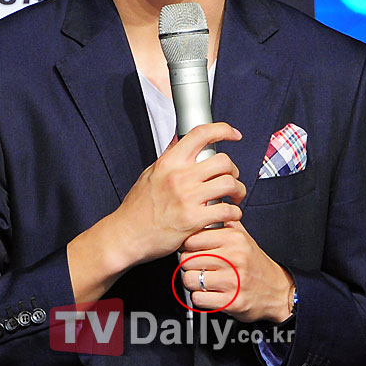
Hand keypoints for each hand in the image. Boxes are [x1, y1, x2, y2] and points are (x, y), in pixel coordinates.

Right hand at [109, 122, 245, 265]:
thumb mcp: (150, 173)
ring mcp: (187, 198)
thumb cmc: (138, 207)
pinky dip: (234, 212)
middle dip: (234, 169)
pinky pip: (226, 210)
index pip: (201, 134)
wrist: (126, 235)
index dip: (223, 130)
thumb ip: (170, 156)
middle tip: (232, 177)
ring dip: (238, 190)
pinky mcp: (194, 220)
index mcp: (170, 163)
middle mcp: (179, 177)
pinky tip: (229, 214)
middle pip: (223, 161)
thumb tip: (182, 140)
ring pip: (229, 184)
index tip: (233, 134)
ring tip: (234, 196)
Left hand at [180, 219, 293, 323]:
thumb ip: (225, 223)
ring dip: (192, 282)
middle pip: (188, 259)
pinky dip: (199, 298)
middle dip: (187, 264)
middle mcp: (233, 257)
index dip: (187, 245)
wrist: (278, 290)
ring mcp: (233, 280)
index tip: (191, 249)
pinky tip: (208, 292)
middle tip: (195, 266)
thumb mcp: (244, 237)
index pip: (192, 239)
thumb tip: (207, 208)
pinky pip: (199, 299)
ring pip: (190, 279)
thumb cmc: (255, 263)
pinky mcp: (232, 301)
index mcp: (233, 238)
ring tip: (201, 280)